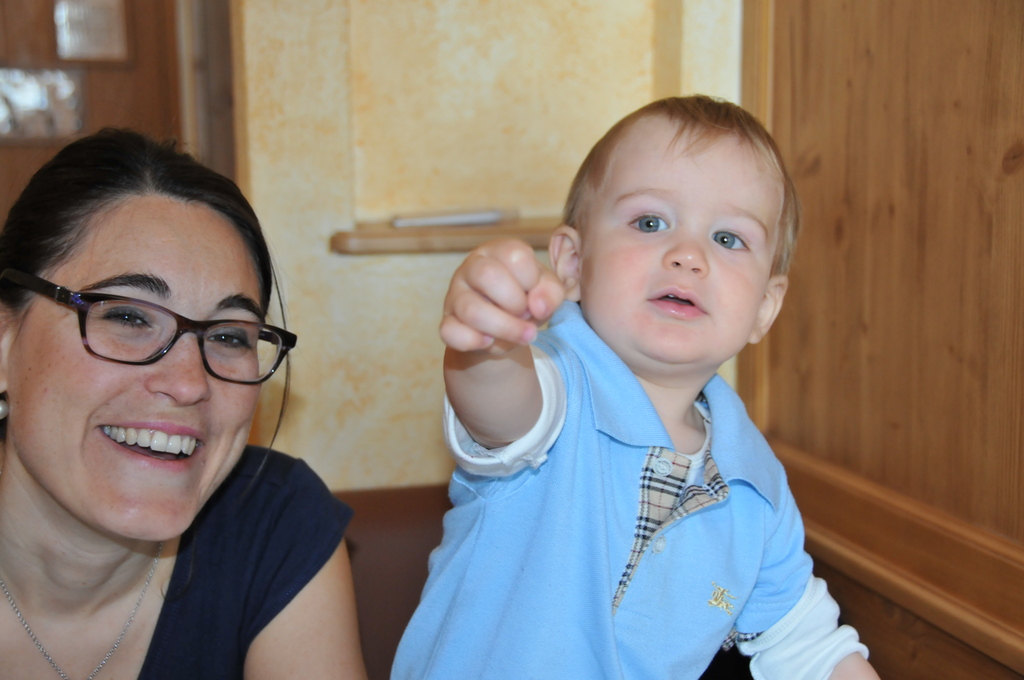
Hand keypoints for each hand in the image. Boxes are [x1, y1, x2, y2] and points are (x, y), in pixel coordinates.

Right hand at [440, 239, 565, 352]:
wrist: (503, 329)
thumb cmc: (525, 299)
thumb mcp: (546, 291)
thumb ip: (551, 293)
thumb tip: (538, 306)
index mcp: (498, 251)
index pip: (514, 255)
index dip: (531, 280)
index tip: (534, 294)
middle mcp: (472, 267)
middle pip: (488, 276)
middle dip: (516, 303)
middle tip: (525, 314)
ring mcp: (455, 294)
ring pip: (471, 310)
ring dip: (504, 328)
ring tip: (522, 336)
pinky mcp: (446, 321)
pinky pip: (449, 331)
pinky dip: (473, 341)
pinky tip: (489, 342)